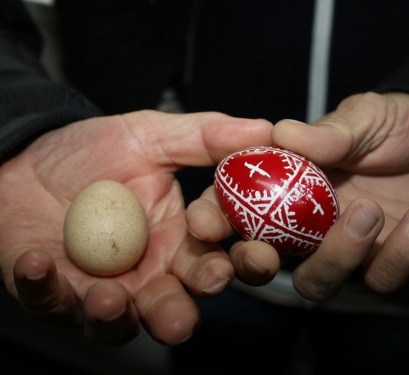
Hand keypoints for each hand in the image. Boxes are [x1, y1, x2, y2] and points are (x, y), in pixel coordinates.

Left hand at [0, 110, 271, 344]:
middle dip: (185, 311)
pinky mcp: (55, 295)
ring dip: (117, 317)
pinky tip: (38, 263)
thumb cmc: (95, 152)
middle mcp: (149, 274)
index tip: (209, 227)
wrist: (29, 157)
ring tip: (110, 297)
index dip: (226, 256)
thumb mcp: (152, 136)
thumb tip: (267, 131)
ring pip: (121, 324)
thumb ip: (206, 138)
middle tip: (184, 307)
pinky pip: (52, 304)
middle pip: (178, 306)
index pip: (215, 260)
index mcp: (180, 242)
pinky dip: (45, 290)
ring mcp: (105, 290)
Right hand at [186, 92, 408, 299]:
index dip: (211, 219)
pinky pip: (380, 278)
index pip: (235, 210)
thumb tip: (281, 133)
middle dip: (253, 265)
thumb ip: (328, 132)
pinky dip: (402, 252)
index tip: (205, 223)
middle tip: (264, 255)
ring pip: (316, 282)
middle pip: (261, 263)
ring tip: (370, 211)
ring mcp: (340, 249)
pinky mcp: (380, 264)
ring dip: (337, 255)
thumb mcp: (364, 117)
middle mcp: (303, 225)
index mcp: (285, 187)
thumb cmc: (394, 125)